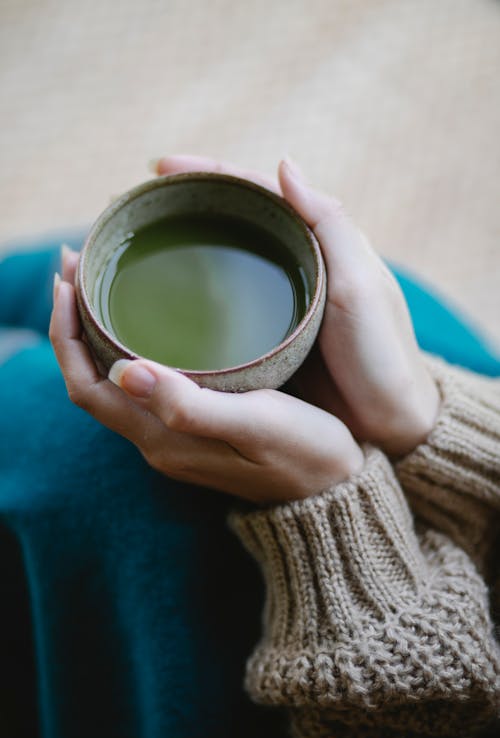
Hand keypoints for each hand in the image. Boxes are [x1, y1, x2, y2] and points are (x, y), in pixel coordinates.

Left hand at [49, 248, 362, 503]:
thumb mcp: (256, 424)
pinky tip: (142, 319)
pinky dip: (124, 347)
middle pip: (90, 379)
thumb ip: (191, 406)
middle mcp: (156, 441)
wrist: (333, 492)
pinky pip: (137, 385)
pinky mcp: (191, 429)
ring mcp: (172, 438)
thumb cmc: (305, 453)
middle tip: (78, 264)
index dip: (66, 336)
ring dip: (96, 333)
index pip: (86, 387)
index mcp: (162, 438)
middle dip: (74, 323)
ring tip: (101, 282)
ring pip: (112, 381)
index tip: (68, 280)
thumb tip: (124, 370)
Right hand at [152, 155, 439, 454]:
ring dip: (179, 249)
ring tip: (133, 244)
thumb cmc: (379, 354)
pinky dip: (190, 298)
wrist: (387, 424)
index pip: (254, 192)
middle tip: (130, 207)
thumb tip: (283, 163)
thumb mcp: (360, 285)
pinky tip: (158, 300)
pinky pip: (219, 309)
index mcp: (316, 244)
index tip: (158, 167)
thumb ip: (328, 224)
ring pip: (220, 264)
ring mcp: (274, 305)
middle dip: (180, 209)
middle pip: (229, 223)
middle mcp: (292, 266)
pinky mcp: (262, 342)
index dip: (206, 173)